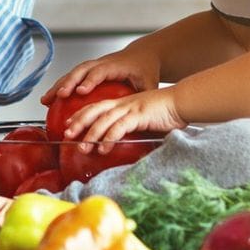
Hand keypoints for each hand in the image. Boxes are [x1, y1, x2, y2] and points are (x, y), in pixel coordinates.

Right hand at [40, 44, 157, 105]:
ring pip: (72, 73)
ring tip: (45, 100)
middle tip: (59, 95)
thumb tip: (143, 118)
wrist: (142, 55)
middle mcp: (101, 63)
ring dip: (58, 85)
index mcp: (116, 65)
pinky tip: (50, 101)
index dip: (90, 81)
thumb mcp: (150, 84)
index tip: (80, 91)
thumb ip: (145, 98)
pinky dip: (60, 87)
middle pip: (81, 70)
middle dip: (68, 82)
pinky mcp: (88, 70)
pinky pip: (72, 78)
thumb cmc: (146, 70)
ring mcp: (93, 65)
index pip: (100, 71)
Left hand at [62, 85, 184, 147]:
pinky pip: (120, 127)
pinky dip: (109, 137)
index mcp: (123, 103)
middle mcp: (123, 104)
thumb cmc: (166, 112)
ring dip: (90, 134)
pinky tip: (103, 148)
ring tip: (81, 147)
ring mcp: (130, 108)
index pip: (96, 107)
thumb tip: (126, 145)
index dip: (81, 115)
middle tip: (66, 135)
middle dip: (78, 122)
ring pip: (103, 119)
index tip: (68, 125)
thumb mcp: (144, 120)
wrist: (182, 102)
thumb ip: (133, 129)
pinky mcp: (139, 115)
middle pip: (94, 110)